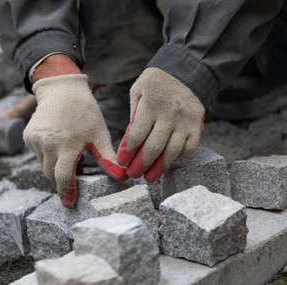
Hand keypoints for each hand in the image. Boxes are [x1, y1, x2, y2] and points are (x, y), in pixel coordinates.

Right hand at [25, 74, 127, 207]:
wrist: (62, 90)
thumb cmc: (85, 112)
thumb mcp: (99, 133)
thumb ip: (107, 157)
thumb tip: (122, 177)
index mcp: (67, 145)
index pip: (63, 176)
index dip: (66, 191)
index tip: (69, 202)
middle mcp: (48, 143)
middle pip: (52, 174)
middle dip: (61, 178)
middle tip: (73, 173)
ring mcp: (36, 140)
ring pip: (44, 164)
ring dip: (54, 165)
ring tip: (67, 152)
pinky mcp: (28, 135)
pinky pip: (38, 154)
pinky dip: (47, 154)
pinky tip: (57, 142)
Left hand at [117, 67, 204, 181]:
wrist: (185, 71)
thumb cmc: (155, 83)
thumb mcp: (138, 92)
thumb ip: (133, 116)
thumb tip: (128, 143)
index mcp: (151, 106)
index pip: (136, 135)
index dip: (128, 152)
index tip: (122, 162)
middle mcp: (169, 115)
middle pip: (154, 147)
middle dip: (141, 164)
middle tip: (134, 174)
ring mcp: (185, 121)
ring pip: (172, 151)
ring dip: (159, 167)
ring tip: (150, 177)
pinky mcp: (197, 125)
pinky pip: (189, 148)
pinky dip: (178, 158)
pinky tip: (168, 163)